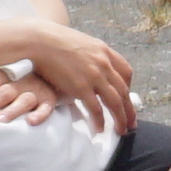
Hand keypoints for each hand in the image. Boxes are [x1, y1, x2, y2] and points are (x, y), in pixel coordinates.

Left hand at [0, 67, 74, 122]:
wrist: (57, 73)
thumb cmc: (23, 81)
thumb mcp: (6, 79)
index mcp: (7, 76)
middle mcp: (20, 82)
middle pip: (1, 92)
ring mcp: (37, 91)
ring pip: (23, 100)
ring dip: (11, 110)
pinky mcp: (51, 100)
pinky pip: (46, 108)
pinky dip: (40, 114)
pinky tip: (31, 122)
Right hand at [14, 18, 138, 125]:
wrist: (39, 40)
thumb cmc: (52, 41)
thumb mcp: (79, 43)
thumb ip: (89, 55)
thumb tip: (88, 64)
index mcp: (104, 51)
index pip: (126, 72)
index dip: (128, 87)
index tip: (126, 98)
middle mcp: (103, 63)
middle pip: (123, 91)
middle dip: (130, 110)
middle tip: (132, 124)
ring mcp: (94, 76)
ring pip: (115, 102)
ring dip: (121, 119)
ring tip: (121, 131)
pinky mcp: (81, 87)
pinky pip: (96, 109)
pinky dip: (99, 121)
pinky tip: (99, 130)